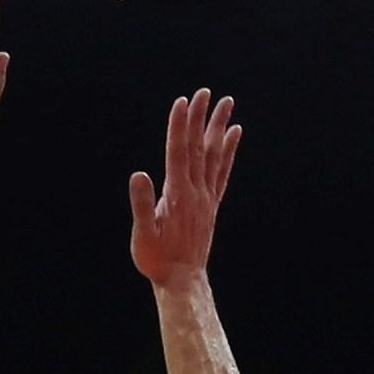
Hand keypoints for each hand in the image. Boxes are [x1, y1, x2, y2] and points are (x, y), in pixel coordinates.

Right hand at [127, 89, 243, 287]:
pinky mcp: (211, 204)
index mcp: (177, 195)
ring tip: (226, 104)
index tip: (183, 102)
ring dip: (219, 127)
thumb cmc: (157, 260)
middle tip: (205, 92)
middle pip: (198, 147)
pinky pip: (223, 171)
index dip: (180, 126)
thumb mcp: (143, 236)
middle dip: (201, 118)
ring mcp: (207, 197)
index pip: (178, 153)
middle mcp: (196, 191)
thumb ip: (142, 206)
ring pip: (214, 155)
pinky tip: (234, 134)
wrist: (182, 280)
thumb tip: (139, 175)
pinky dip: (229, 151)